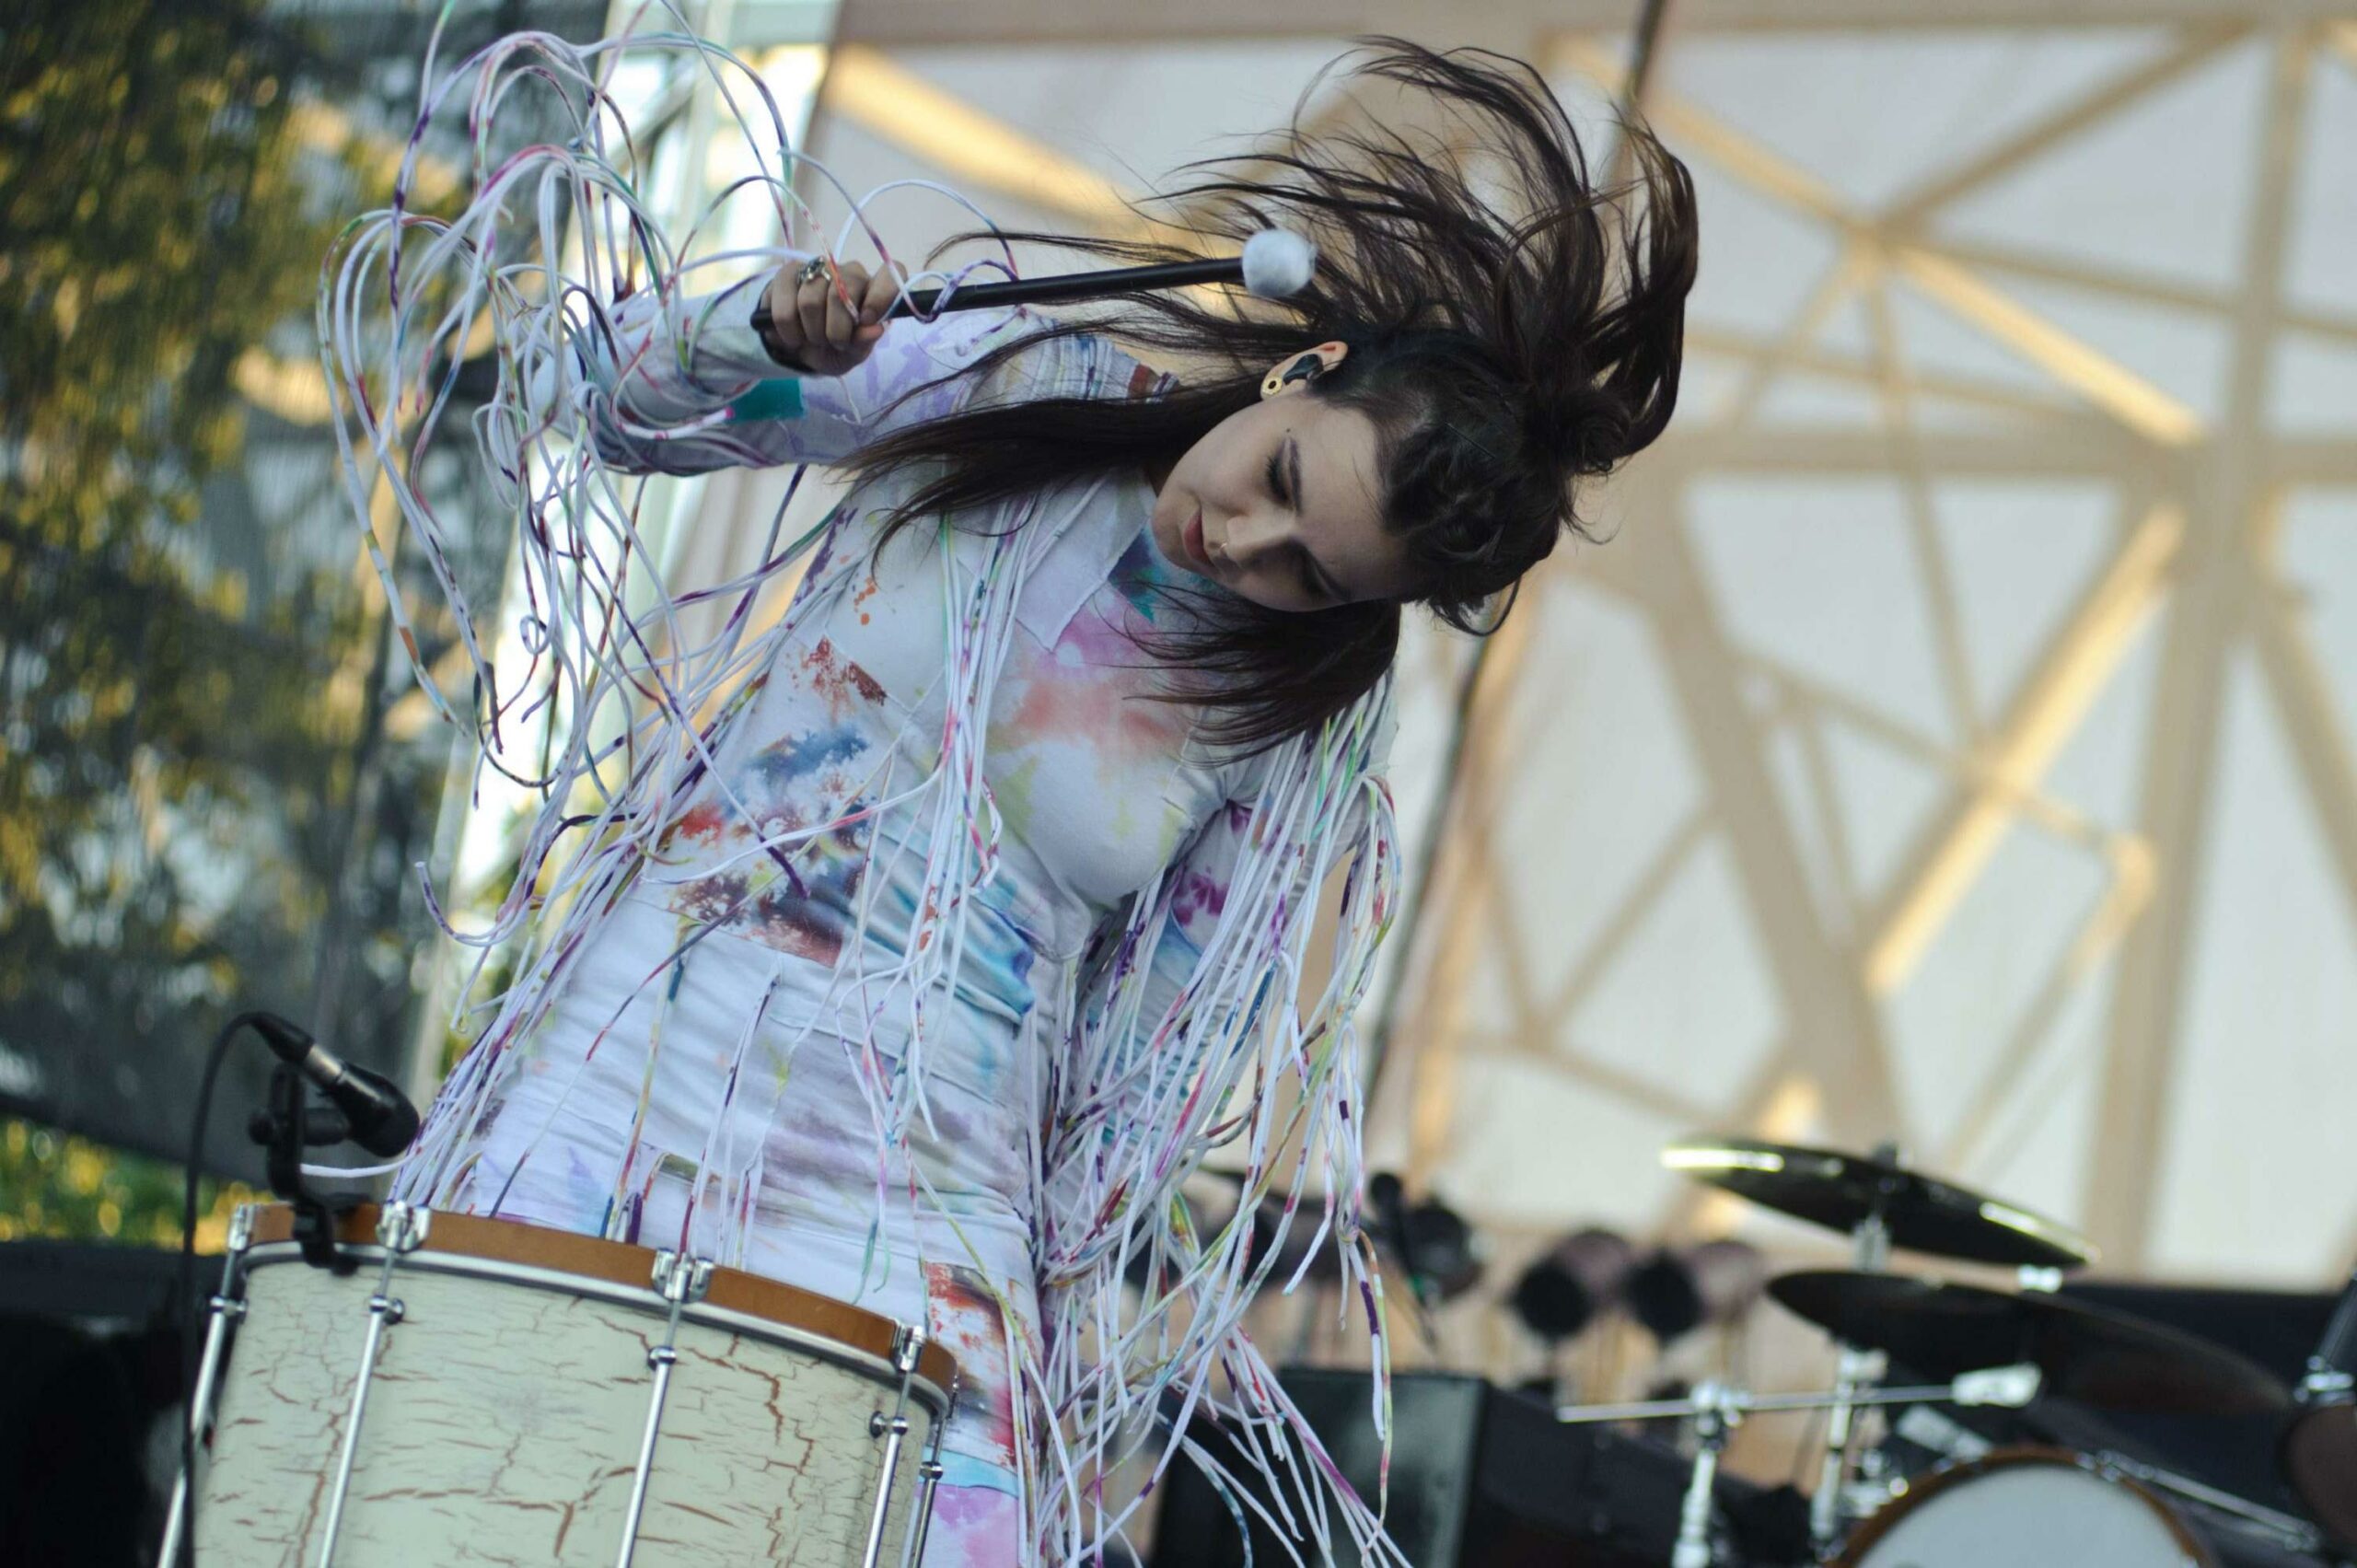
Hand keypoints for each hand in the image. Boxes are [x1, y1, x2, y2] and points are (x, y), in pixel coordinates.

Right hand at [762, 258, 899, 376]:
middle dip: (834, 330)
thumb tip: (875, 329)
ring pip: (810, 300)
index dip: (881, 294)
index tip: (866, 320)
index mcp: (873, 290)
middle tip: (832, 343)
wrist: (798, 346)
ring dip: (810, 332)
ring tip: (812, 338)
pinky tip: (792, 334)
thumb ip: (863, 343)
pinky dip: (788, 329)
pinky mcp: (789, 273)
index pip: (891, 272)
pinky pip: (785, 304)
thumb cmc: (833, 348)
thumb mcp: (851, 354)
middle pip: (841, 292)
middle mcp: (848, 273)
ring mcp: (818, 269)